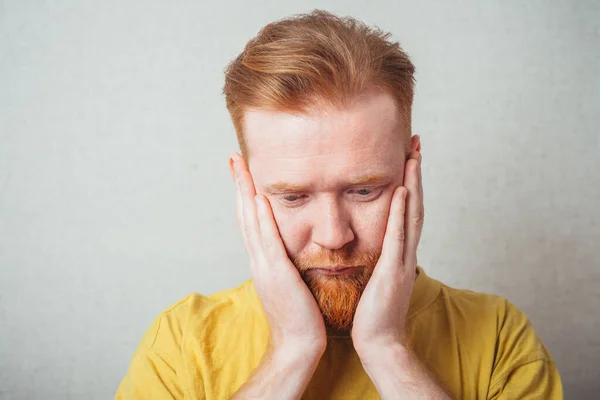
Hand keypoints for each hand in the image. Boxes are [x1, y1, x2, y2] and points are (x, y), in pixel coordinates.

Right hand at [231, 153, 326, 354]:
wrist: (298, 346)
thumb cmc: (301, 316)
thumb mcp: (291, 283)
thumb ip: (287, 264)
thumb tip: (289, 250)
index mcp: (263, 261)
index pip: (251, 221)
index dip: (246, 194)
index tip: (244, 171)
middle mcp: (259, 259)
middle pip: (245, 215)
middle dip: (239, 185)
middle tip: (234, 157)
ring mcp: (264, 266)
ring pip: (250, 222)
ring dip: (245, 192)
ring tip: (240, 166)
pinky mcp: (277, 274)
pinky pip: (267, 241)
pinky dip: (260, 218)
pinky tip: (258, 198)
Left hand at [351, 148, 422, 356]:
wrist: (378, 342)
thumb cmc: (373, 313)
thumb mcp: (375, 276)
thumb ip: (378, 257)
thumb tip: (372, 242)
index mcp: (399, 252)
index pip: (407, 210)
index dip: (409, 183)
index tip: (407, 157)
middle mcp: (405, 252)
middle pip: (415, 205)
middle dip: (416, 174)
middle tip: (416, 144)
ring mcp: (402, 261)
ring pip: (412, 215)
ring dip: (414, 184)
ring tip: (414, 156)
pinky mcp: (392, 272)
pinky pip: (398, 237)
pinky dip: (402, 213)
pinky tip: (402, 191)